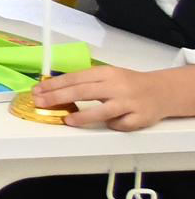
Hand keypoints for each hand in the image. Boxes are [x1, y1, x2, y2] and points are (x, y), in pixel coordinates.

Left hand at [28, 61, 194, 132]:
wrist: (162, 91)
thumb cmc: (128, 84)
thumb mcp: (108, 76)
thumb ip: (87, 83)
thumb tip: (54, 91)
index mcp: (106, 73)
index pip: (76, 78)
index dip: (55, 85)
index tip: (38, 90)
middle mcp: (117, 86)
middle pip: (83, 92)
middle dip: (58, 97)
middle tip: (41, 103)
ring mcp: (129, 102)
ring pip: (103, 111)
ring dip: (82, 116)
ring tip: (67, 120)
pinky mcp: (140, 118)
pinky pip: (120, 124)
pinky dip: (112, 125)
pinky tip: (108, 124)